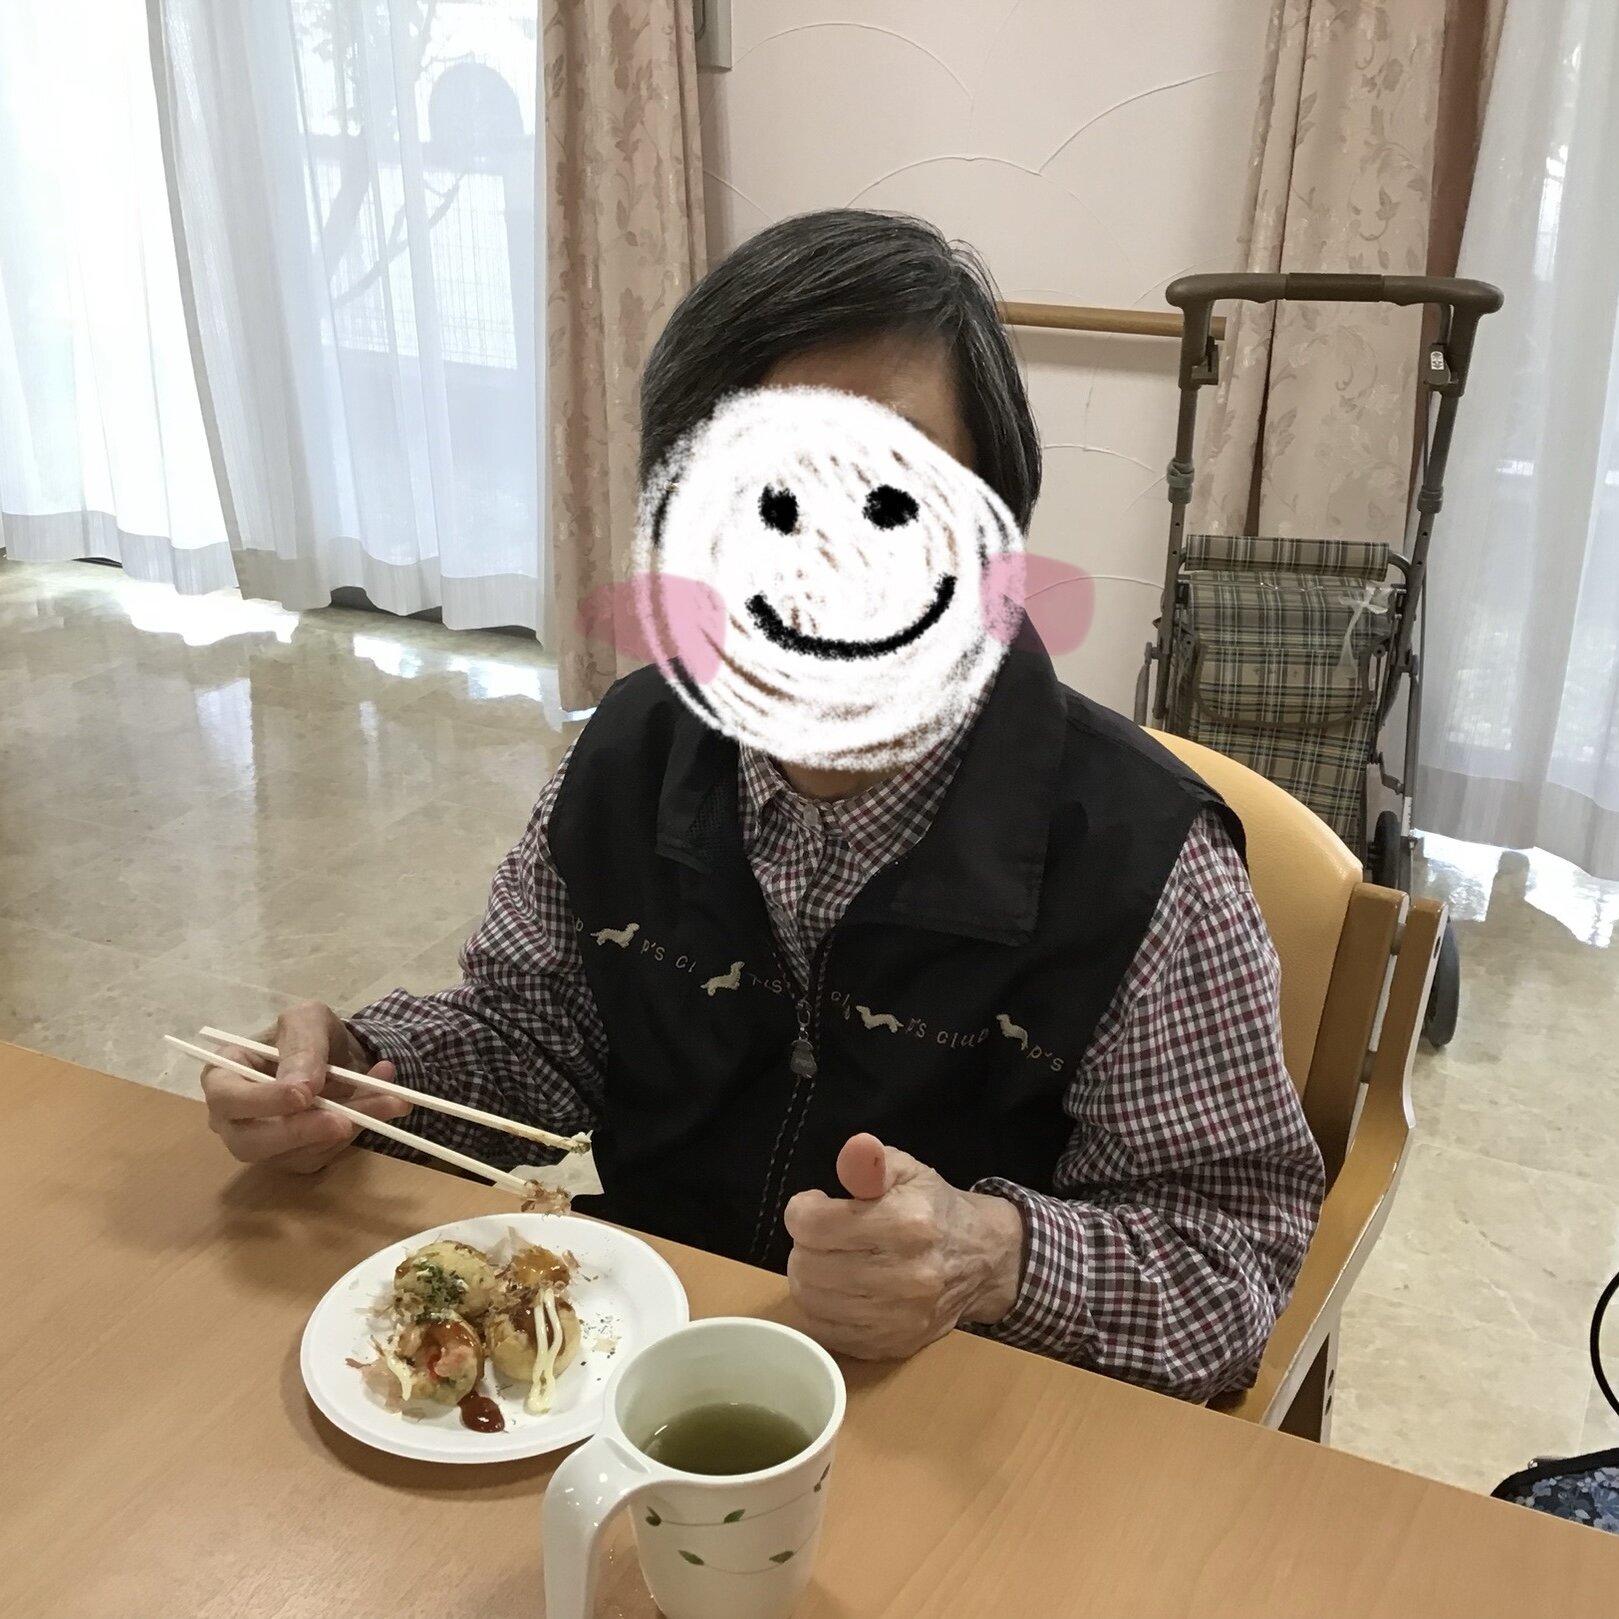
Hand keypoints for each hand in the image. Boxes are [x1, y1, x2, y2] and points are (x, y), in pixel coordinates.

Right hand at [201, 1001, 410, 1173]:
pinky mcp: (297, 1158)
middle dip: (301, 1132)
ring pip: (297, 1152)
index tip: (304, 1094)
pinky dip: (360, 1130)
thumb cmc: (308, 1034)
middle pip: (251, 1143)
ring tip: (389, 1098)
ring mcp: (265, 1144)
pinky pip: (325, 1154)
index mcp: (223, 1077)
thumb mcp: (307, 1021)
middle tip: (344, 1121)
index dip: (261, 1101)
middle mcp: (234, 1120)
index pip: (226, 1099)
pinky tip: (385, 1104)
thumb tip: (302, 1086)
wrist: (339, 1055)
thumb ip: (303, 1047)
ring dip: (347, 1126)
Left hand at [783, 1133, 1025, 1360]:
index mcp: (906, 1224)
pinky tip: (838, 1290)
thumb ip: (872, 1162)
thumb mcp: (907, 1171)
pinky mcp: (891, 1346)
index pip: (813, 1225)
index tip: (814, 1206)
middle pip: (807, 1265)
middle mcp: (904, 1276)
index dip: (802, 1211)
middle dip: (805, 1245)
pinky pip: (826, 1333)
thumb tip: (854, 1151)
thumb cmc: (934, 1209)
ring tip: (830, 1261)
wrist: (979, 1261)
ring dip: (810, 1277)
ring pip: (811, 1301)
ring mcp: (898, 1318)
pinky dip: (821, 1310)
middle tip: (824, 1236)